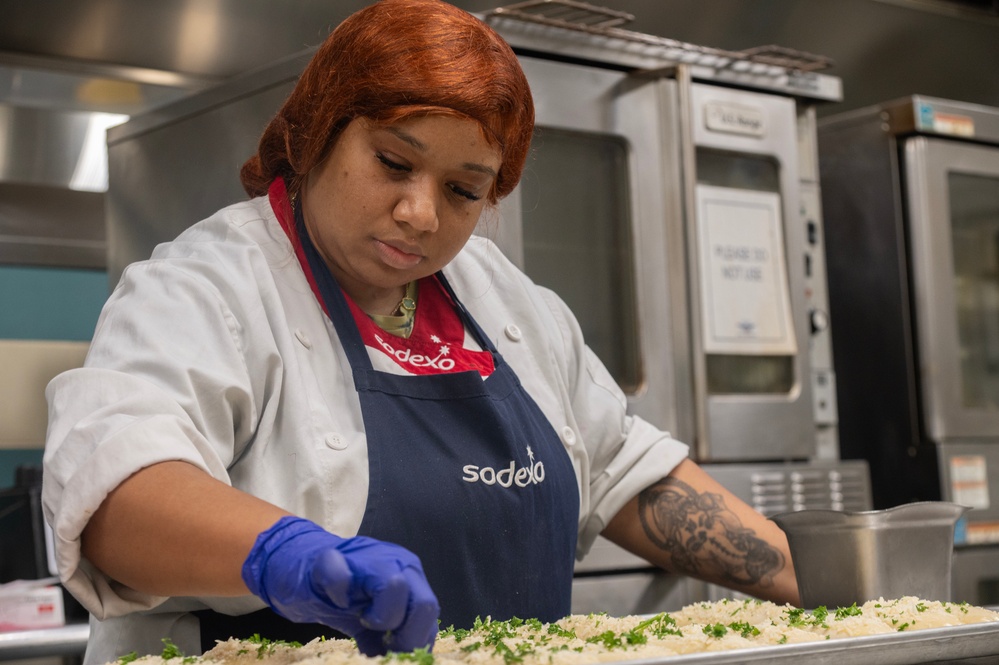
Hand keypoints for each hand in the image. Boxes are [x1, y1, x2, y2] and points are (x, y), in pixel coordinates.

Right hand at [242, 516, 439, 654]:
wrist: (302, 570)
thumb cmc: (343, 598)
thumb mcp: (375, 625)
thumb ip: (393, 640)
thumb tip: (403, 663)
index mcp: (411, 579)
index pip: (429, 614)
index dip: (414, 641)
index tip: (395, 654)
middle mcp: (397, 562)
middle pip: (424, 604)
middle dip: (405, 636)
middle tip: (381, 643)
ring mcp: (366, 556)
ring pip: (395, 586)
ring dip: (379, 616)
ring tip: (361, 620)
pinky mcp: (330, 557)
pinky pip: (342, 578)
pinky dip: (340, 597)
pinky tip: (336, 601)